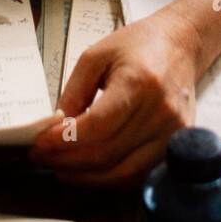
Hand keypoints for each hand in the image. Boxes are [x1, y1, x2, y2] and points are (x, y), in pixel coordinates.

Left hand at [28, 7, 201, 186]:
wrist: (181, 44)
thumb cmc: (138, 45)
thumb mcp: (96, 56)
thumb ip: (74, 92)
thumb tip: (55, 129)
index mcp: (139, 82)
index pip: (97, 126)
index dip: (64, 141)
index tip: (39, 144)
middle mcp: (160, 111)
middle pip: (107, 154)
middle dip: (67, 160)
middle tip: (42, 157)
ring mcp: (173, 131)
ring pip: (122, 173)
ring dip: (86, 176)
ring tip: (61, 167)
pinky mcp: (177, 143)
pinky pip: (139, 174)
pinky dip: (110, 178)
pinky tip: (90, 170)